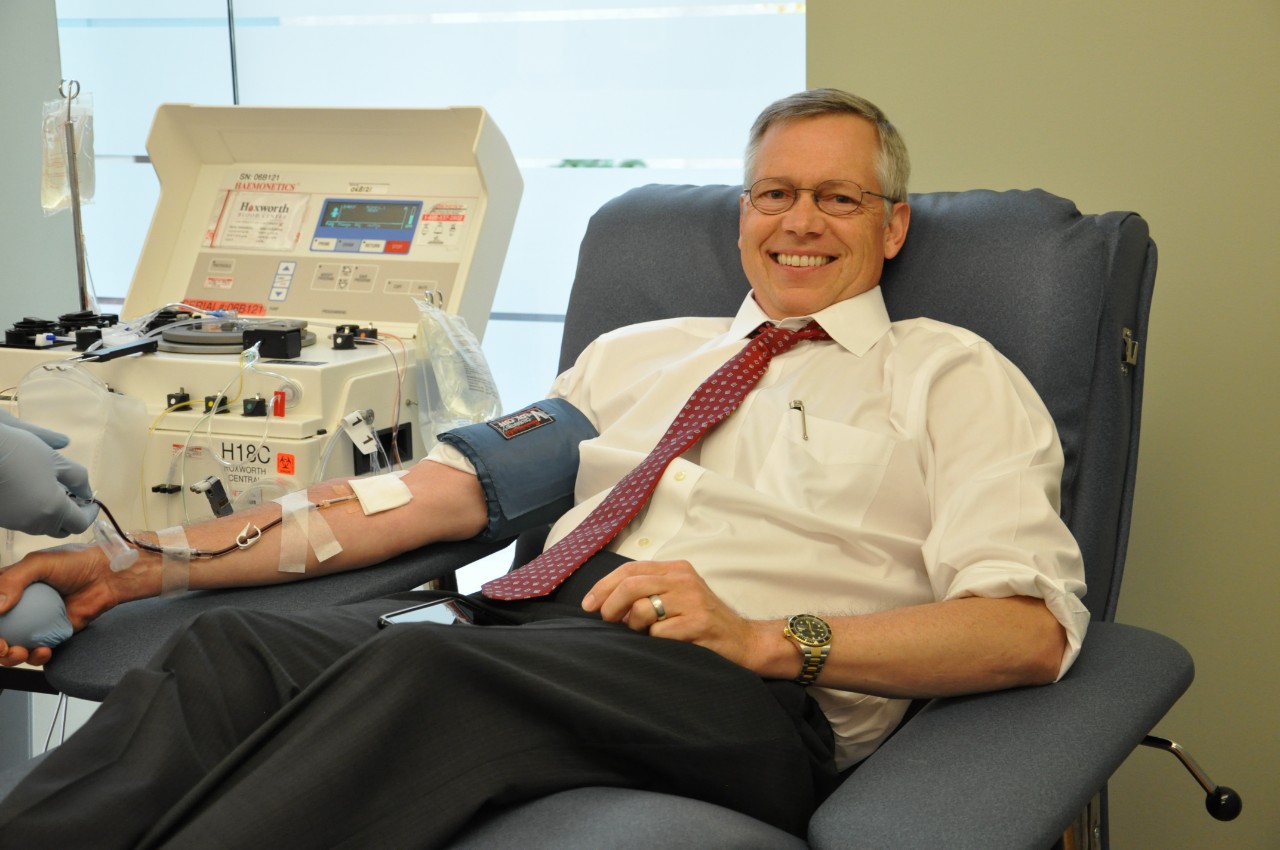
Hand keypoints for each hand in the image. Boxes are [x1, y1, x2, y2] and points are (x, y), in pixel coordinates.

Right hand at [0, 419, 98, 536]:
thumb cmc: (21, 453)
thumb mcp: (57, 461)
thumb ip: (78, 479)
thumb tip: (86, 492)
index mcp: (53, 511)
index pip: (80, 524)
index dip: (90, 513)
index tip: (91, 501)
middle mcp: (34, 523)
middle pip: (61, 529)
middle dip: (72, 515)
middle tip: (72, 495)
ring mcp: (14, 523)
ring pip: (42, 527)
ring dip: (52, 514)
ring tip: (52, 491)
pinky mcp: (0, 519)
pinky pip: (24, 521)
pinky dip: (33, 512)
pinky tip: (31, 492)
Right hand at [0, 543, 122, 666]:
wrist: (107, 575)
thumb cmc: (76, 562)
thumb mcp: (39, 563)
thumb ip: (13, 580)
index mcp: (9, 587)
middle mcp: (19, 607)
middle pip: (0, 632)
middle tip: (4, 647)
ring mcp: (35, 622)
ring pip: (12, 647)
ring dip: (10, 657)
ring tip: (20, 652)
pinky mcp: (52, 634)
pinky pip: (37, 651)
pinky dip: (36, 656)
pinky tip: (43, 650)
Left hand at [581, 559, 773, 670]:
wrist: (744, 641)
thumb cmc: (704, 622)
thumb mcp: (678, 597)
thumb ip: (649, 592)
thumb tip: (606, 604)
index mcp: (676, 569)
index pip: (630, 569)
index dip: (603, 586)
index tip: (588, 605)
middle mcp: (684, 580)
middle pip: (631, 585)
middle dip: (610, 606)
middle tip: (607, 621)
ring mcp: (692, 600)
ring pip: (642, 609)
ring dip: (635, 627)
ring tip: (645, 634)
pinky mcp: (698, 622)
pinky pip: (659, 633)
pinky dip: (655, 642)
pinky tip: (667, 644)